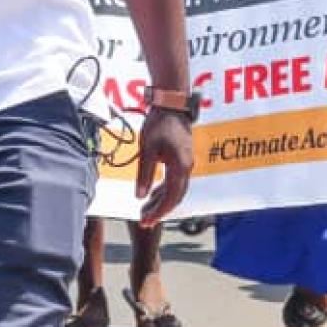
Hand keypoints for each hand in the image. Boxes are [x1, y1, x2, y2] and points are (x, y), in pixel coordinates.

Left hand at [134, 106, 194, 226]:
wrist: (171, 104)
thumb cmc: (159, 124)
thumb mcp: (147, 149)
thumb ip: (145, 174)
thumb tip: (140, 197)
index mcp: (180, 167)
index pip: (171, 197)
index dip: (159, 211)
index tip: (147, 221)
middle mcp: (187, 168)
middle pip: (175, 197)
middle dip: (160, 211)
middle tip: (144, 222)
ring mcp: (186, 164)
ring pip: (175, 190)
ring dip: (161, 202)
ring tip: (145, 212)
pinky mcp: (181, 159)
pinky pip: (174, 181)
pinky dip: (163, 190)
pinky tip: (152, 195)